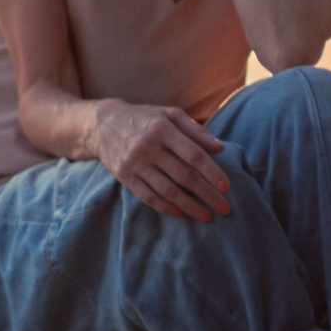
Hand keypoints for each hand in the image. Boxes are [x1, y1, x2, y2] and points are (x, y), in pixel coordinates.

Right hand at [93, 98, 231, 220]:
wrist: (103, 124)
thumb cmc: (145, 119)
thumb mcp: (170, 114)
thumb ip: (196, 130)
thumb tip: (220, 149)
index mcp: (163, 128)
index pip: (193, 154)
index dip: (212, 172)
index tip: (227, 187)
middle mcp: (148, 146)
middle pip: (184, 176)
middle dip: (207, 194)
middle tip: (224, 208)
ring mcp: (135, 163)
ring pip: (167, 190)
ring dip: (190, 206)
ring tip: (206, 216)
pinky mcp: (124, 176)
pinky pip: (148, 197)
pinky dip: (166, 207)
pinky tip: (181, 214)